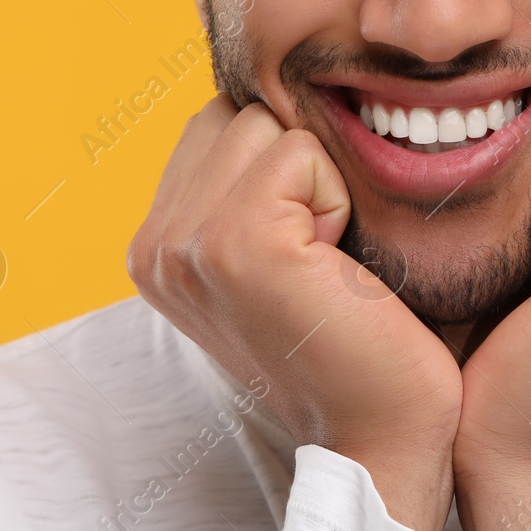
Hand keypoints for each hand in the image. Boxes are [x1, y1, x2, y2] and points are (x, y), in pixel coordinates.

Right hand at [128, 95, 461, 530]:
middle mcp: (152, 244)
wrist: (379, 432)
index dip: (275, 166)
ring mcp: (185, 242)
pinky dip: (336, 195)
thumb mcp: (270, 256)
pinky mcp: (235, 240)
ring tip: (323, 258)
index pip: (212, 126)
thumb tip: (258, 97)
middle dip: (290, 164)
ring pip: (264, 124)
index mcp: (151, 246)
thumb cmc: (348, 339)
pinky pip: (298, 151)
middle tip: (315, 255)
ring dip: (315, 178)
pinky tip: (334, 262)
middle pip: (233, 114)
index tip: (298, 251)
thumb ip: (236, 187)